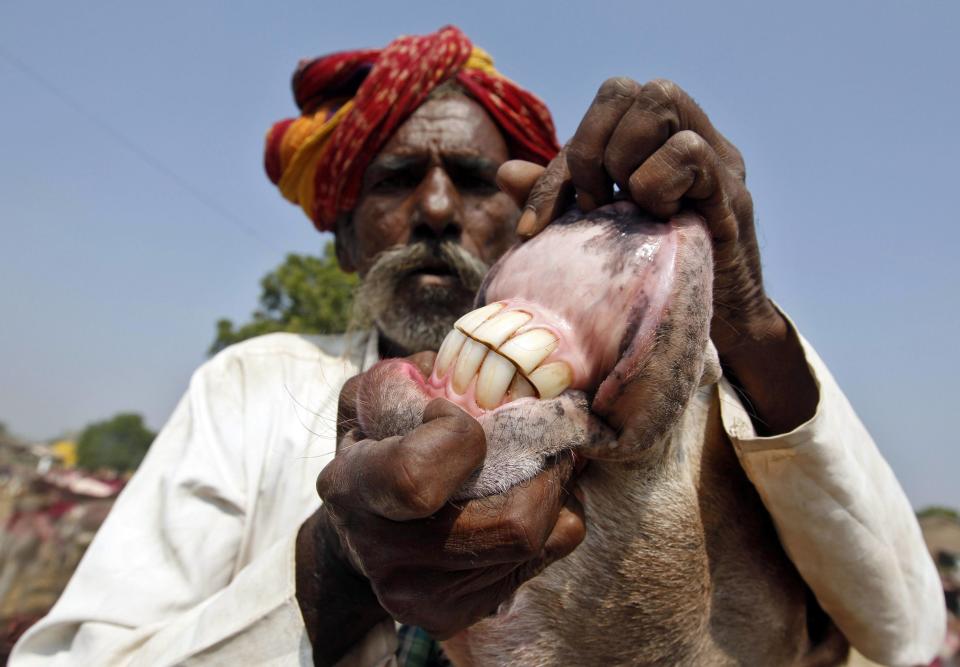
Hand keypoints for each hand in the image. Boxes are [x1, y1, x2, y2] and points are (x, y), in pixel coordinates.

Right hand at [299, 358, 585, 652]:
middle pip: (513, 523)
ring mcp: (423, 597)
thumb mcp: (374, 399)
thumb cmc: (376, 447)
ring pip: (541, 539)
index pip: (417, 479)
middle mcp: (385, 555)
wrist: (358, 534)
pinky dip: (554, 519)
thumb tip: (484, 378)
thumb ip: (415, 378)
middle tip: (545, 435)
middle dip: (545, 469)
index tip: (450, 414)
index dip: (457, 437)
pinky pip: (546, 557)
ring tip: (541, 462)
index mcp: (355, 489)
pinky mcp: (457, 614)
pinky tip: (527, 497)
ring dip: (557, 491)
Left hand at [497, 77, 818, 434]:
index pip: (595, 116)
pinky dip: (656, 184)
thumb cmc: (651, 282)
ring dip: (623, 161)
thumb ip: (559, 202)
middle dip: (589, 148)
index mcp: (655, 145)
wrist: (716, 334)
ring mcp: (717, 160)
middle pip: (626, 89)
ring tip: (627, 213)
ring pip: (660, 98)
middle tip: (590, 208)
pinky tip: (659, 223)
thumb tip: (506, 171)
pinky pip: (687, 151)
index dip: (557, 164)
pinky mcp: (732, 195)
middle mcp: (690, 137)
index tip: (532, 227)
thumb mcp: (595, 236)